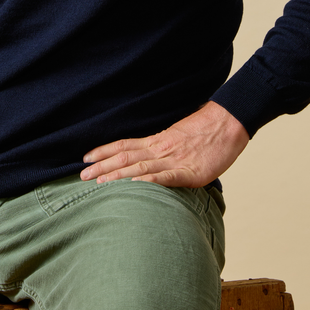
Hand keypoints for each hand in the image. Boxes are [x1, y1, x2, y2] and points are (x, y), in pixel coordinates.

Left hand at [80, 101, 248, 187]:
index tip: (85, 157)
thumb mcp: (179, 138)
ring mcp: (173, 160)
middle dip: (102, 167)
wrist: (228, 123)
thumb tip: (149, 159)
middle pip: (124, 157)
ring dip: (116, 176)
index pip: (124, 145)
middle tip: (80, 176)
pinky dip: (148, 182)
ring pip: (139, 168)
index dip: (103, 151)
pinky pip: (165, 178)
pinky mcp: (189, 172)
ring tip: (98, 183)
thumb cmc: (207, 131)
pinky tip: (134, 187)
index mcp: (157, 140)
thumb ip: (163, 149)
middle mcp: (160, 149)